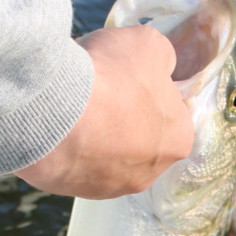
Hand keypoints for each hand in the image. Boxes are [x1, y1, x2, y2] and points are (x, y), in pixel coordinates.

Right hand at [15, 25, 193, 198]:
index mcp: (179, 139)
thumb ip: (163, 57)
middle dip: (124, 115)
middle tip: (102, 92)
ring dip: (97, 134)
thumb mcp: (149, 45)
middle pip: (141, 136)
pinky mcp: (80, 190)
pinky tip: (61, 127)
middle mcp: (153, 171)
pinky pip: (79, 165)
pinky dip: (72, 147)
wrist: (56, 112)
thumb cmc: (111, 79)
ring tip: (78, 109)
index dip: (150, 91)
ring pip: (109, 154)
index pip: (171, 112)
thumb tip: (160, 65)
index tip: (128, 79)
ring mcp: (115, 186)